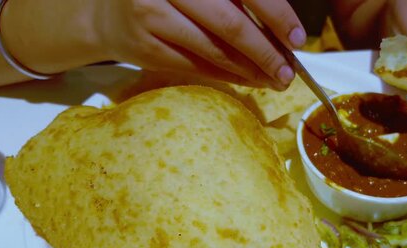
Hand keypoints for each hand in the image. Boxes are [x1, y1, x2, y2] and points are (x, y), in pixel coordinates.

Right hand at [92, 0, 305, 88]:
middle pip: (229, 23)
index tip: (298, 38)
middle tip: (288, 71)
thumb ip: (237, 1)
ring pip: (213, 50)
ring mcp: (151, 16)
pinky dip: (228, 76)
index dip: (275, 13)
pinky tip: (248, 80)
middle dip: (265, 51)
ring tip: (274, 79)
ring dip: (250, 69)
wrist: (109, 14)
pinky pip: (197, 67)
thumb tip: (284, 32)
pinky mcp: (145, 50)